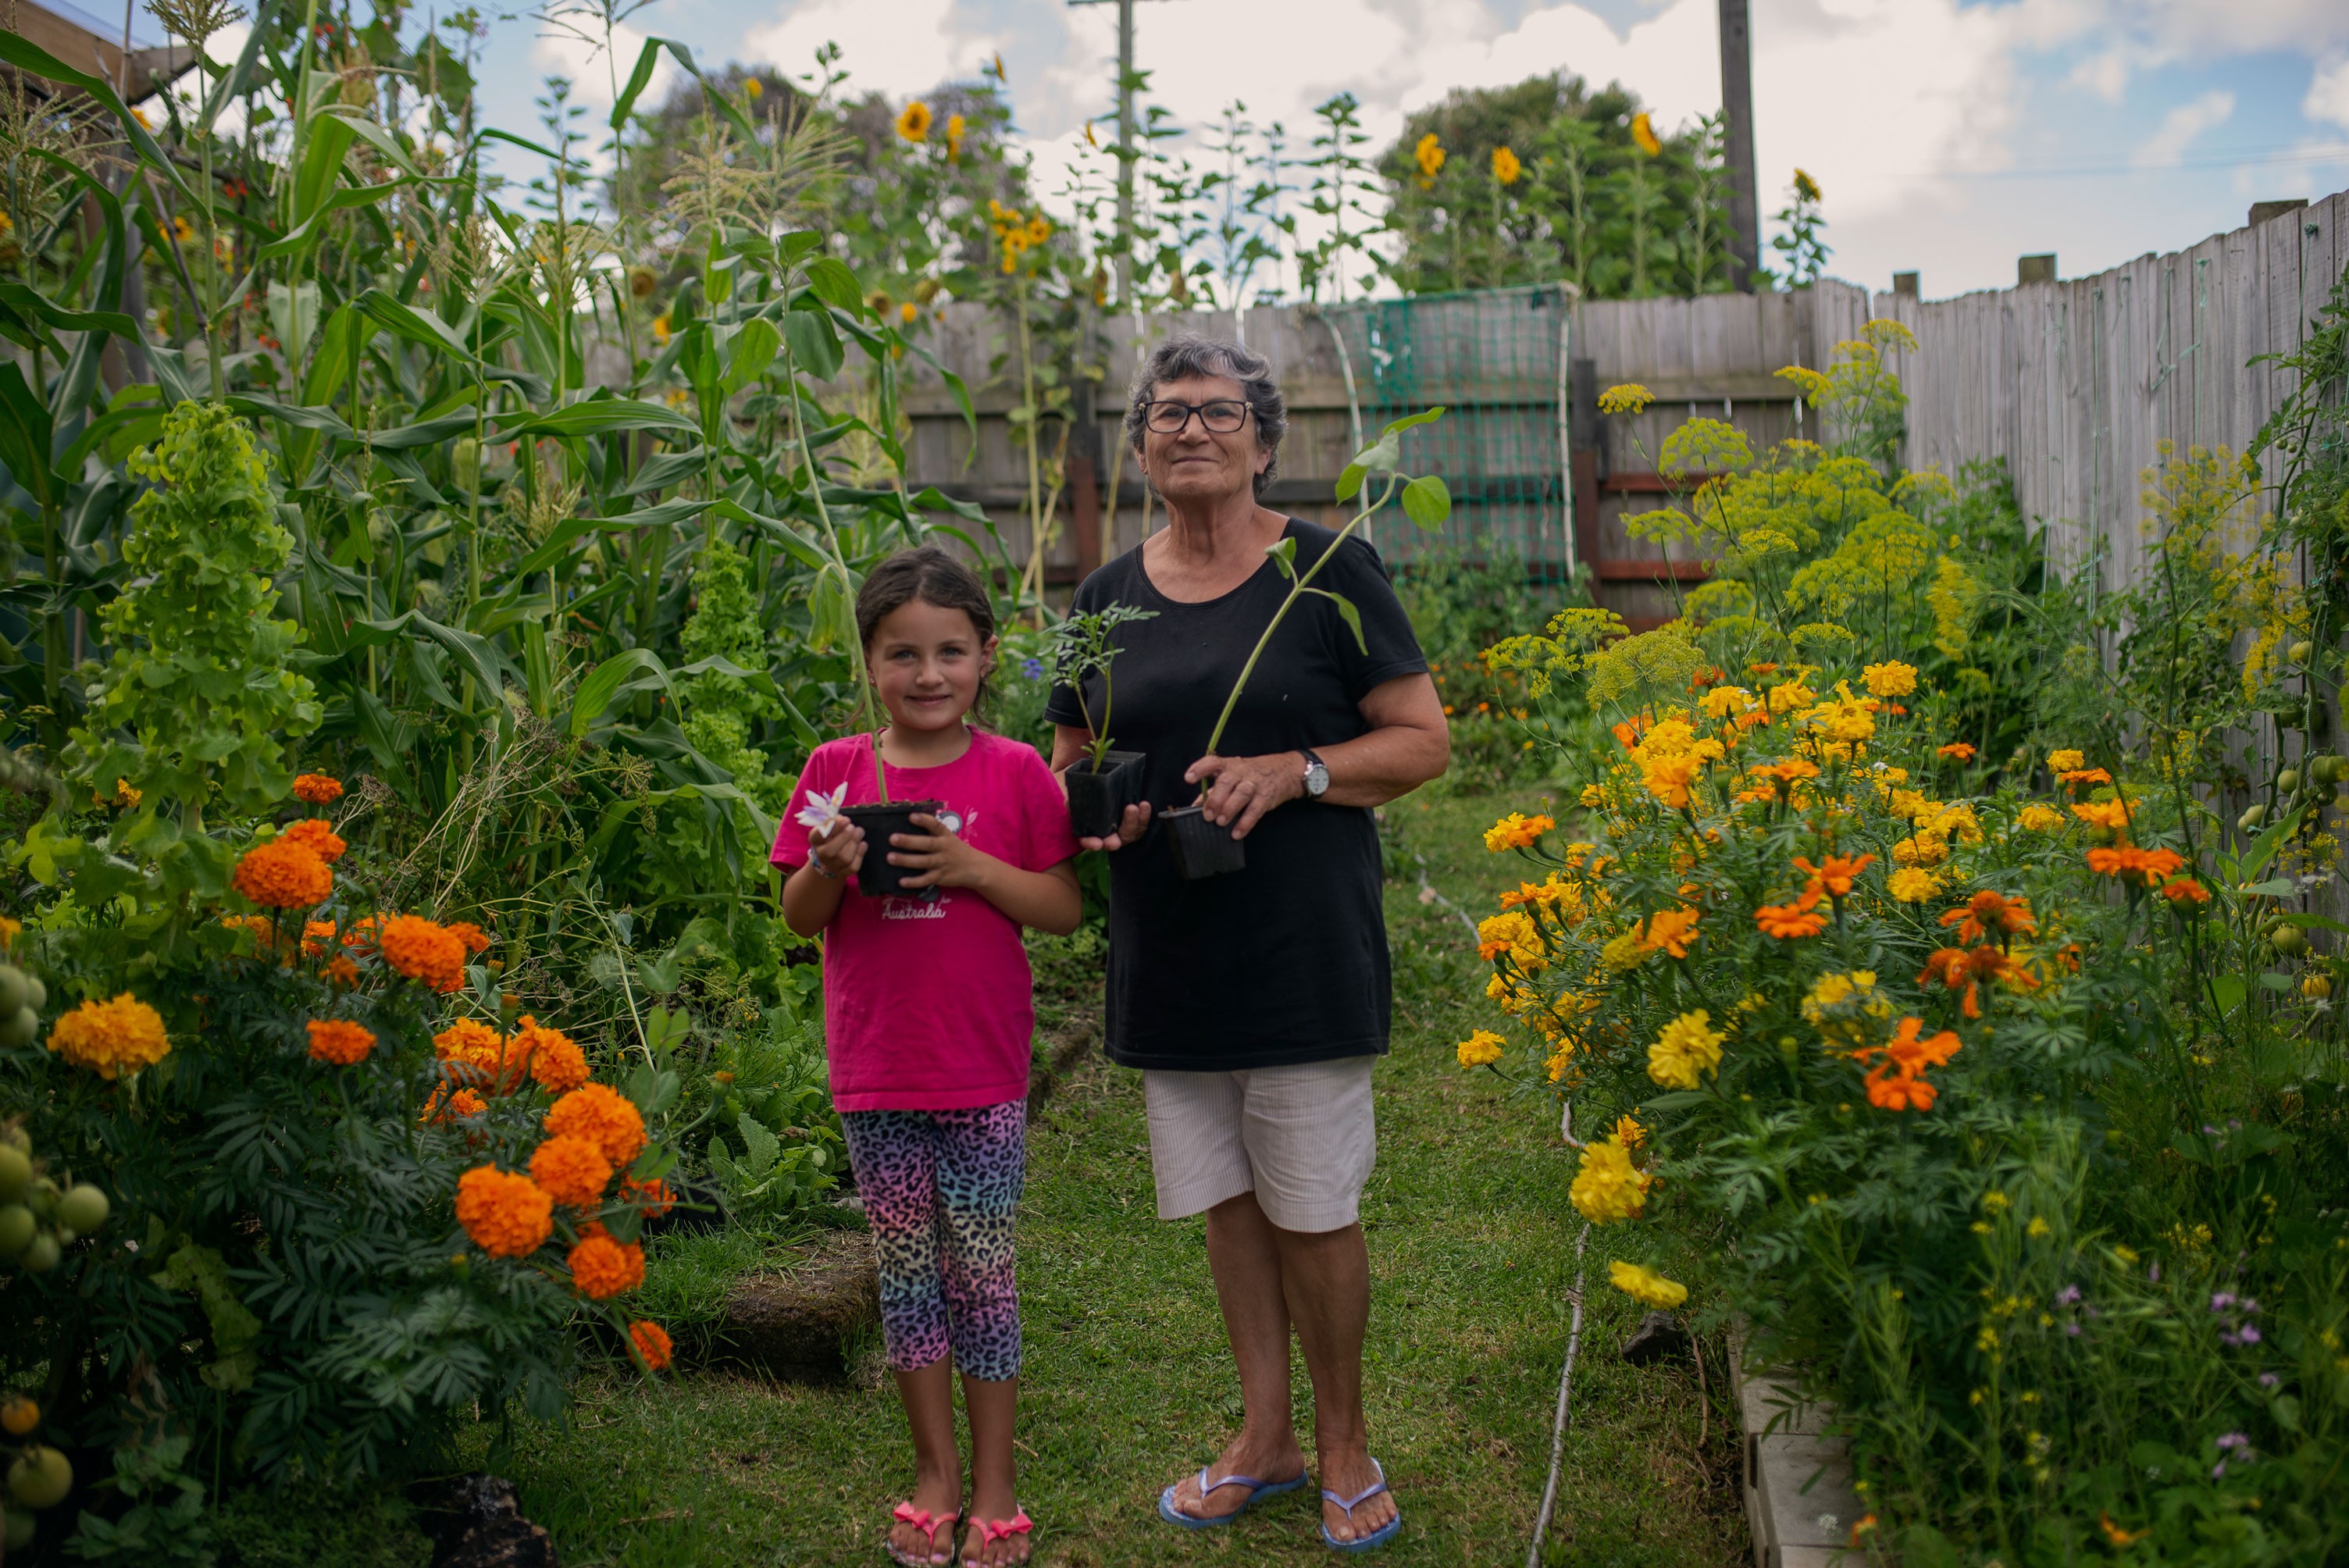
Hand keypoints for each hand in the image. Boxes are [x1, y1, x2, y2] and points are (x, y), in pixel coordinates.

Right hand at [809, 819, 865, 879]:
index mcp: (815, 840)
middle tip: (852, 826)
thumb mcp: (829, 826)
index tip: (845, 819)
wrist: (829, 859)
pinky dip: (860, 854)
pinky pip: (853, 867)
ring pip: (844, 858)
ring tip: (859, 831)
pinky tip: (863, 844)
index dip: (833, 828)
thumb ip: (834, 821)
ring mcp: (832, 866)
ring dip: (854, 843)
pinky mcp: (843, 873)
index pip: (818, 835)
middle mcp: (821, 855)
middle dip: (844, 837)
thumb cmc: (831, 837)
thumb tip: (843, 819)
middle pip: (830, 851)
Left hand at [886, 813, 993, 889]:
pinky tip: (901, 881)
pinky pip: (926, 880)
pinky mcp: (940, 877)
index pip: (936, 825)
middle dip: (909, 841)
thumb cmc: (956, 850)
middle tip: (892, 838)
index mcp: (945, 836)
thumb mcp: (949, 837)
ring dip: (906, 860)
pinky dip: (914, 882)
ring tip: (890, 858)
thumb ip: (933, 832)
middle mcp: (944, 848)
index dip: (924, 820)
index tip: (911, 816)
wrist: (975, 868)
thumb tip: (910, 820)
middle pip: (927, 844)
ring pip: (923, 862)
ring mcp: (942, 863)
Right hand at [1077, 799, 1152, 853]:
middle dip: (1116, 839)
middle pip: (1113, 842)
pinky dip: (1144, 816)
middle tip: (1115, 835)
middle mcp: (1108, 837)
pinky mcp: (1136, 826)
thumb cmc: (1089, 802)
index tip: (1096, 843)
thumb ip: (1073, 803)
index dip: (1091, 843)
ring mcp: (1123, 833)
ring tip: (1134, 807)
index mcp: (1091, 834)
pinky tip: (1144, 805)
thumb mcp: (1078, 802)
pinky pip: (1142, 825)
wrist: (1108, 795)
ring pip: (1129, 834)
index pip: (1089, 842)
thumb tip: (1068, 802)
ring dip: (1133, 822)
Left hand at [1183, 751, 1302, 839]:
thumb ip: (1213, 790)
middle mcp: (1241, 772)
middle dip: (1215, 799)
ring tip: (1221, 823)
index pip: (1212, 762)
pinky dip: (1246, 822)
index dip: (1200, 769)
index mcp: (1229, 765)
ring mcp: (1255, 783)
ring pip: (1242, 793)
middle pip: (1226, 781)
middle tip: (1208, 815)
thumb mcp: (1232, 775)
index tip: (1189, 778)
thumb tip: (1194, 806)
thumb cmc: (1251, 774)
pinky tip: (1237, 833)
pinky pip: (1256, 810)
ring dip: (1230, 809)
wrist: (1285, 770)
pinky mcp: (1267, 796)